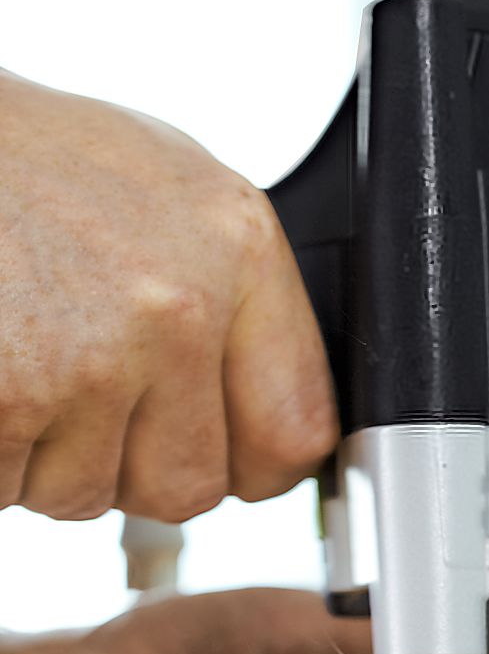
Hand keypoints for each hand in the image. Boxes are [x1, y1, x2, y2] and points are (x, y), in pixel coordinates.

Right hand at [0, 70, 335, 520]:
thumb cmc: (31, 158)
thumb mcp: (170, 192)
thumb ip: (233, 299)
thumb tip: (264, 403)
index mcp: (238, 250)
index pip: (295, 432)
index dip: (252, 465)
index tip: (225, 455)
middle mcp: (177, 307)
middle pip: (189, 488)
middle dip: (130, 469)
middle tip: (85, 399)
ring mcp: (90, 358)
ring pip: (85, 495)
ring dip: (44, 458)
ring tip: (20, 360)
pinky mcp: (8, 396)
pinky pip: (7, 487)